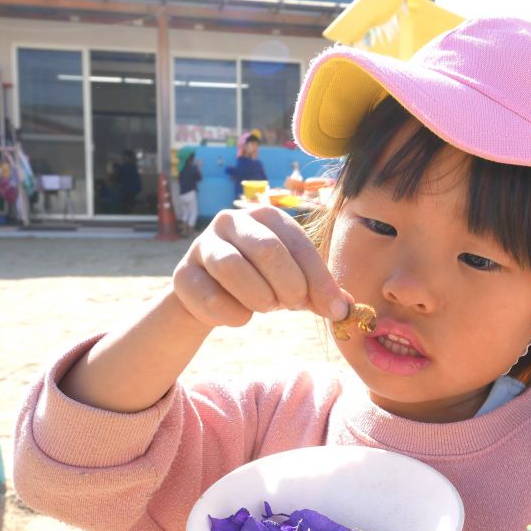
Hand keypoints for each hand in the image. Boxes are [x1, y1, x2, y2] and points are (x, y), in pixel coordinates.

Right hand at [172, 206, 350, 328]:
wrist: (211, 297)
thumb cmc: (262, 282)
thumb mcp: (295, 283)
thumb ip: (321, 292)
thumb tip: (347, 309)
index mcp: (267, 216)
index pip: (299, 244)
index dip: (320, 280)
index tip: (335, 309)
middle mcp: (233, 221)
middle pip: (268, 250)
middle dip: (289, 286)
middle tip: (293, 305)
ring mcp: (203, 244)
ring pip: (233, 269)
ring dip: (259, 297)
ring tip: (266, 306)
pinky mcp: (183, 274)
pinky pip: (211, 298)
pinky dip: (234, 315)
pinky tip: (240, 315)